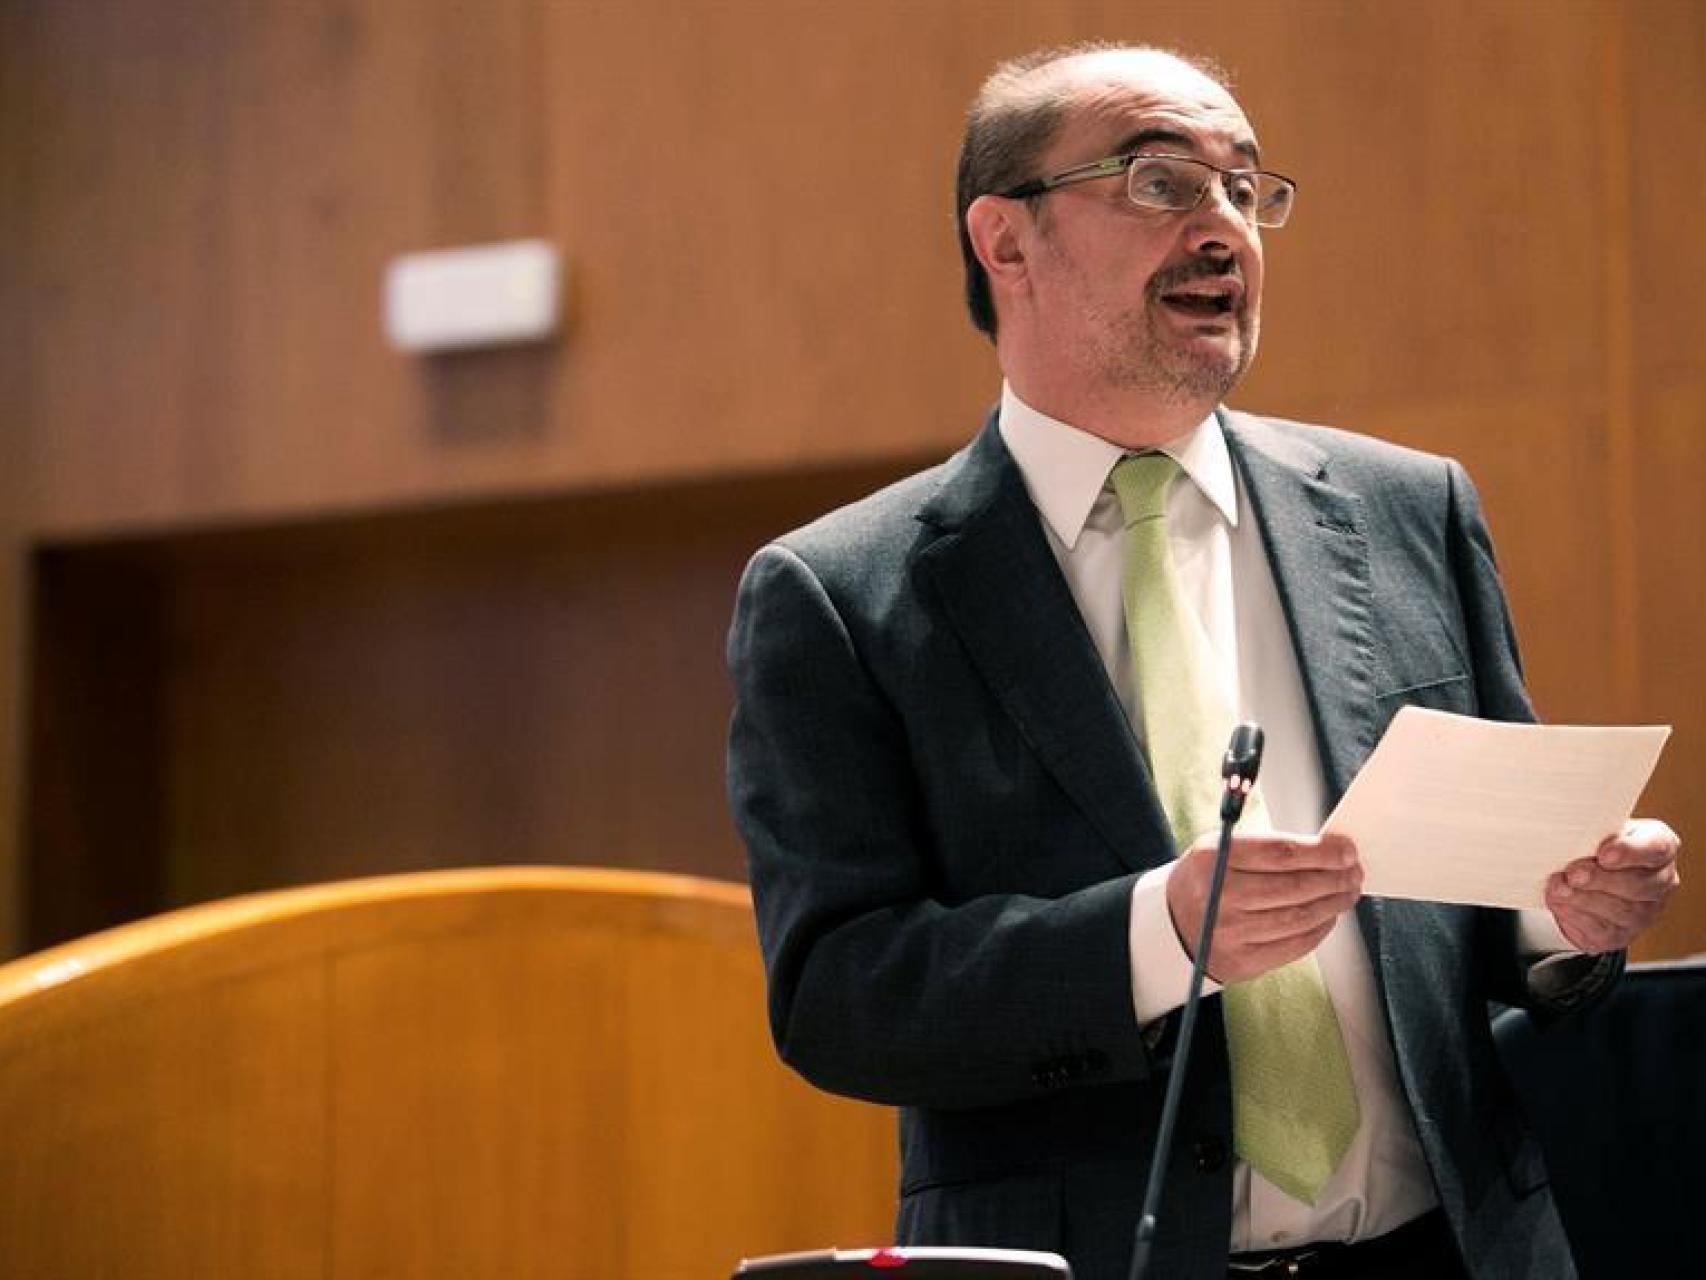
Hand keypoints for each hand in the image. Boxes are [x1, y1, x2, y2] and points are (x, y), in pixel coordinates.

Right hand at [1165, 832, 1361, 982]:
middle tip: (1354, 871)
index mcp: (1213, 859)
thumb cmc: (1207, 879)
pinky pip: (1294, 945)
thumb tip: (1327, 851)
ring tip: (1348, 891)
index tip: (1347, 850)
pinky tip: (1329, 916)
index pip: (1281, 853)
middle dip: (1335, 877)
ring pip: (1300, 917)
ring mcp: (1230, 933)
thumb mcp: (1222, 849)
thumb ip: (1268, 848)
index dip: (1322, 852)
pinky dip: (1320, 929)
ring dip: (1333, 903)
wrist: (1174, 923)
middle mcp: (1219, 897)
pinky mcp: (1241, 961)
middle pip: (1296, 887)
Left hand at [1545, 818, 1680, 953]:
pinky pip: (1601, 931)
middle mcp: (1659, 883)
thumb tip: (1570, 838)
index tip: (1604, 854)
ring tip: (1558, 888)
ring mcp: (1644, 913)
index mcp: (1658, 848)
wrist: (1582, 877)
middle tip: (1574, 874)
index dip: (1631, 852)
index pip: (1656, 848)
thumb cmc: (1593, 847)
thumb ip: (1592, 833)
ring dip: (1583, 899)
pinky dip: (1575, 915)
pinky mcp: (1620, 935)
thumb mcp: (1596, 830)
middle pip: (1638, 885)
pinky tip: (1559, 902)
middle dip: (1601, 880)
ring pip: (1620, 911)